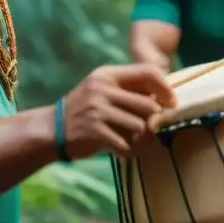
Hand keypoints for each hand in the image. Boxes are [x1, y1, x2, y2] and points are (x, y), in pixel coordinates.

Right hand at [63, 64, 177, 159]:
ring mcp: (97, 109)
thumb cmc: (85, 109)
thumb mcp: (102, 89)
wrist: (51, 129)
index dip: (165, 88)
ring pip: (140, 126)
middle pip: (148, 104)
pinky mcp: (94, 131)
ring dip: (140, 137)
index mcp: (108, 74)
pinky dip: (127, 150)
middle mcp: (103, 88)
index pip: (148, 72)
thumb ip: (128, 89)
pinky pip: (125, 144)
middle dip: (154, 120)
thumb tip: (165, 95)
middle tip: (150, 128)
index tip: (172, 102)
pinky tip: (120, 149)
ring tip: (130, 138)